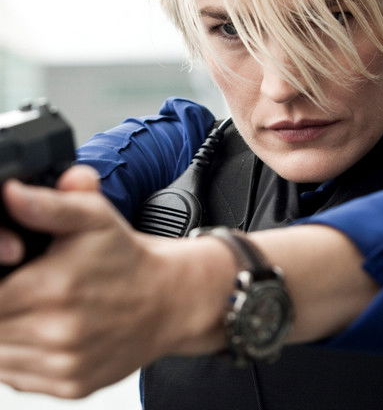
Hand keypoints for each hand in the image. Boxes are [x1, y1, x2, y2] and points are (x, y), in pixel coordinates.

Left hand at [0, 165, 224, 398]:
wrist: (170, 298)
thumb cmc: (128, 257)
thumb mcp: (94, 216)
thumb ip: (47, 204)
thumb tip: (11, 194)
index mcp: (53, 287)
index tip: (13, 271)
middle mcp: (57, 333)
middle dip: (2, 304)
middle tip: (28, 286)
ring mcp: (64, 364)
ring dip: (8, 332)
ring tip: (39, 307)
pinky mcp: (70, 385)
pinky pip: (19, 377)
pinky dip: (23, 356)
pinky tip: (48, 331)